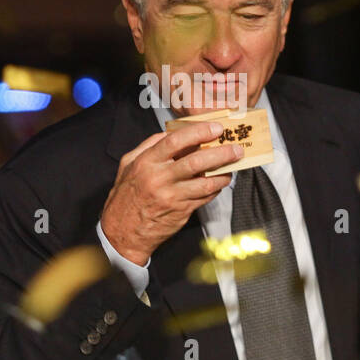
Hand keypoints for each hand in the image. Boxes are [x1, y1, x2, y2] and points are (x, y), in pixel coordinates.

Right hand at [100, 121, 243, 265]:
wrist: (123, 232)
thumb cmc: (126, 196)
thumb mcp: (128, 165)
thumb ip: (148, 146)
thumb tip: (170, 133)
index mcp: (147, 162)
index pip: (176, 141)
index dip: (199, 132)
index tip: (215, 128)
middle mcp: (160, 178)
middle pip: (196, 161)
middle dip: (221, 153)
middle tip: (235, 148)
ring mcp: (172, 196)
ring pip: (206, 181)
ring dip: (224, 173)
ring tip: (232, 167)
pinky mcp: (182, 211)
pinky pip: (205, 197)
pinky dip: (215, 188)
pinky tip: (219, 182)